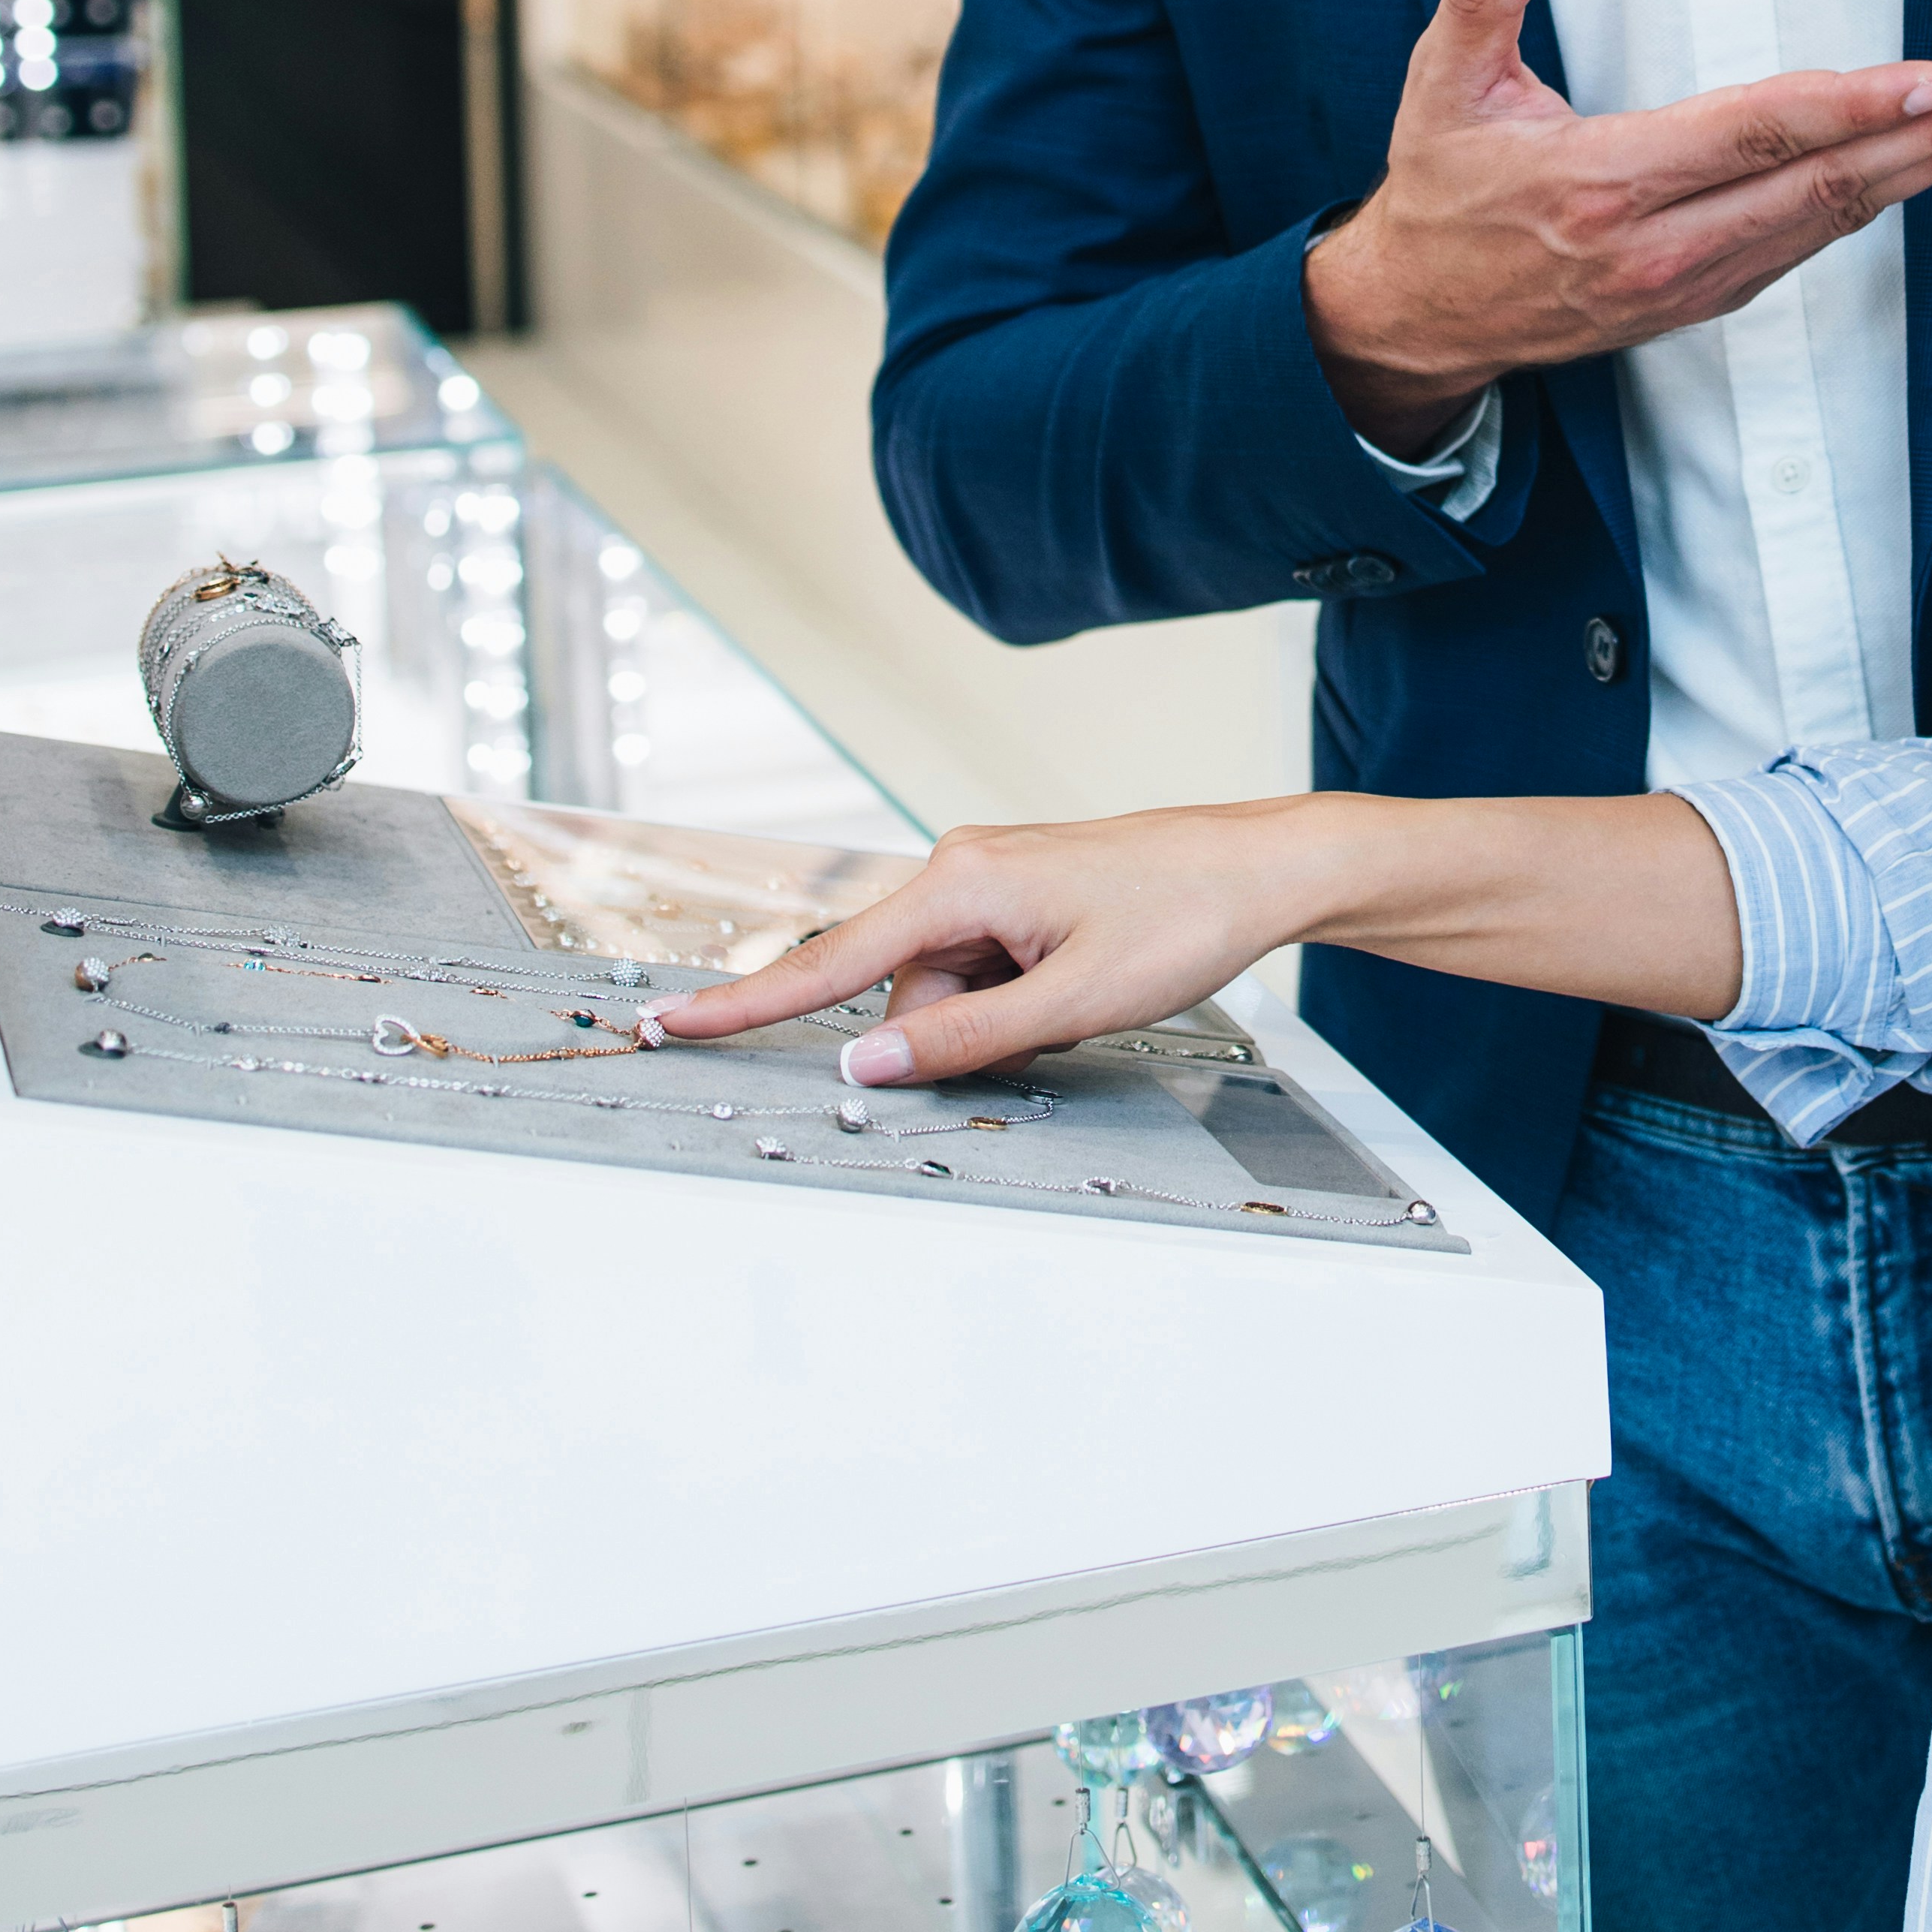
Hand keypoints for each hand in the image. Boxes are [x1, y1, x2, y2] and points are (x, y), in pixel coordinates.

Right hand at [650, 801, 1337, 1085]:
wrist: (1261, 868)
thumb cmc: (1183, 915)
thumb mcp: (1073, 1001)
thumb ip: (961, 1038)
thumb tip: (864, 1063)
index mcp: (960, 880)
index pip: (829, 962)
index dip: (746, 1004)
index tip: (670, 1022)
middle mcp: (960, 868)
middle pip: (904, 993)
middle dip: (957, 1034)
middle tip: (1054, 1022)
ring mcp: (989, 882)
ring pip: (947, 992)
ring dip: (999, 1020)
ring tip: (1083, 991)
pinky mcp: (1017, 898)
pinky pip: (984, 973)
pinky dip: (1018, 1000)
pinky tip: (1080, 982)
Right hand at [1305, 0, 1931, 450]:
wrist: (1419, 318)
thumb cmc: (1439, 192)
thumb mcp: (1440, 87)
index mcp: (1601, 183)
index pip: (1751, 136)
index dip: (1848, 107)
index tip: (1929, 78)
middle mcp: (1658, 247)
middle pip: (1821, 189)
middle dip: (1930, 141)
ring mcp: (1688, 287)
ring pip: (1829, 225)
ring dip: (1923, 172)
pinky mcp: (1702, 304)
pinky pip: (1805, 246)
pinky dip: (1872, 203)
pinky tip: (1926, 163)